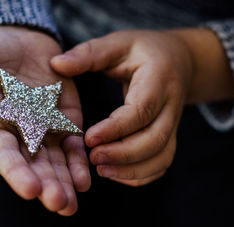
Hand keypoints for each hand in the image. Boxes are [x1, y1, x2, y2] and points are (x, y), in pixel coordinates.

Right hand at [0, 26, 89, 214]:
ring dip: (65, 182)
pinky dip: (78, 161)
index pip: (3, 152)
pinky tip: (86, 180)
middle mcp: (19, 133)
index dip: (15, 170)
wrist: (18, 39)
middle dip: (46, 185)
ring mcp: (44, 129)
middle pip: (33, 164)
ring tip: (72, 204)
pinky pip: (73, 144)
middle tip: (60, 204)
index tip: (30, 189)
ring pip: (55, 161)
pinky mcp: (65, 119)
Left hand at [51, 29, 233, 185]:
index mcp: (159, 79)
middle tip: (93, 158)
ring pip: (161, 157)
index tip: (88, 139)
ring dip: (132, 170)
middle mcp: (171, 105)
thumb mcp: (118, 43)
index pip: (141, 110)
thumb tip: (56, 64)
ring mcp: (173, 124)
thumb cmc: (143, 51)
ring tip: (101, 170)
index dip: (116, 129)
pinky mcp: (169, 136)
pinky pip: (161, 163)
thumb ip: (89, 53)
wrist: (177, 60)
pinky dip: (141, 175)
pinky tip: (115, 173)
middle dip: (123, 155)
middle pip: (155, 139)